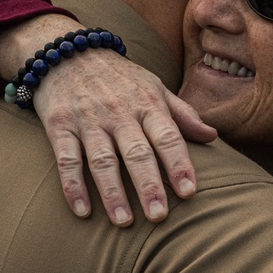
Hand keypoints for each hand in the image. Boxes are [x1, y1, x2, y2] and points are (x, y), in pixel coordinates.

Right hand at [0, 14, 216, 226]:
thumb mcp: (153, 86)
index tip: (189, 192)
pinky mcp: (59, 125)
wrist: (68, 50)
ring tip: (124, 221)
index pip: (168, 137)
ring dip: (113, 192)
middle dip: (149, 185)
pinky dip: (73, 186)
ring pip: (102, 160)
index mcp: (147, 103)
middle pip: (137, 152)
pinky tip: (82, 211)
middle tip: (159, 216)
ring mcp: (88, 119)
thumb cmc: (119, 76)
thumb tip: (213, 136)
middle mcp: (119, 112)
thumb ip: (182, 114)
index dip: (179, 164)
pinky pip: (67, 159)